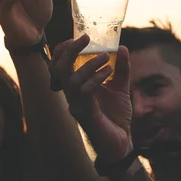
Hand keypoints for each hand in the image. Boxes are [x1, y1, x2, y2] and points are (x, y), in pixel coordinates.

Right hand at [50, 36, 131, 162]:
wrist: (121, 143)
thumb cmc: (116, 116)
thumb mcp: (121, 87)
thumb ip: (121, 69)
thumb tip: (122, 48)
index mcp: (75, 86)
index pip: (58, 65)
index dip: (62, 50)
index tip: (78, 38)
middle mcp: (71, 94)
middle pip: (59, 68)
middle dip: (70, 50)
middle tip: (86, 39)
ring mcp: (75, 104)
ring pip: (71, 79)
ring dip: (88, 64)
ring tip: (106, 57)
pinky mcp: (84, 113)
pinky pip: (84, 91)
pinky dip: (96, 78)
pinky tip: (109, 72)